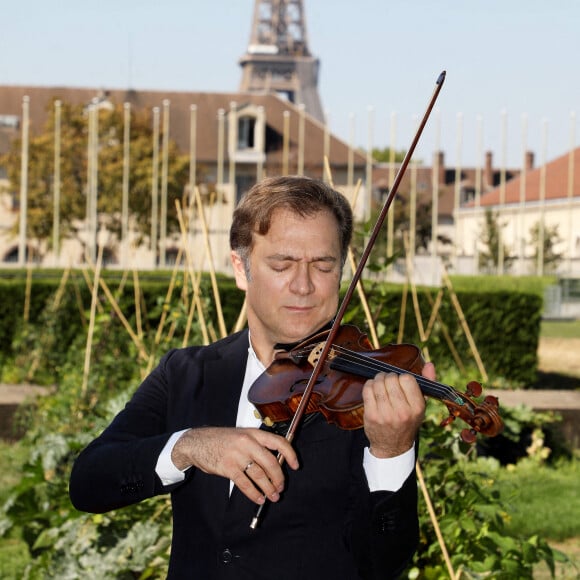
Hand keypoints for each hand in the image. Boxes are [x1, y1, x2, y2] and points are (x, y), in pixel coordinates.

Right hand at [171, 427, 298, 504]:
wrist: (197, 442)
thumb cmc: (221, 440)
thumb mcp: (241, 436)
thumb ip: (256, 446)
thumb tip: (274, 464)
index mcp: (253, 433)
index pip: (278, 442)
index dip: (290, 454)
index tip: (295, 465)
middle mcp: (247, 443)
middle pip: (271, 462)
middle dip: (279, 478)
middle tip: (281, 487)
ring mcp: (237, 455)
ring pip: (260, 475)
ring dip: (268, 488)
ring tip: (273, 496)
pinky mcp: (228, 467)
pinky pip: (245, 484)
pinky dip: (254, 493)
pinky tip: (258, 498)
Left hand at [362, 363, 434, 457]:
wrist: (392, 447)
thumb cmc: (408, 421)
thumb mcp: (421, 406)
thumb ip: (427, 383)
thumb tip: (430, 364)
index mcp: (417, 408)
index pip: (407, 378)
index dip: (402, 377)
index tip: (400, 382)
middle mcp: (403, 412)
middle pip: (391, 379)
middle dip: (388, 377)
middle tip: (388, 382)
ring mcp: (386, 414)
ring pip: (378, 383)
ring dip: (378, 379)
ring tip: (380, 384)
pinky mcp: (371, 415)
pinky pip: (367, 389)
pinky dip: (369, 385)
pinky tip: (373, 390)